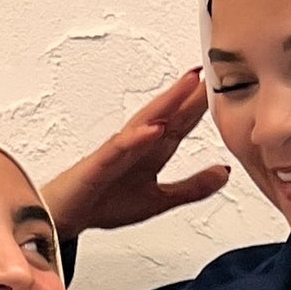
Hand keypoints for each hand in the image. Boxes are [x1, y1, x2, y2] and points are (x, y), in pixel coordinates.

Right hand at [43, 72, 230, 244]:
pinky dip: (137, 137)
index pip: (181, 123)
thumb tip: (223, 172)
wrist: (66, 218)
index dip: (201, 105)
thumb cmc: (103, 203)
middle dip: (189, 94)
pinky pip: (119, 147)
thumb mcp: (160, 200)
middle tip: (211, 72)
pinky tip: (154, 128)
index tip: (224, 86)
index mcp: (151, 151)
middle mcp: (136, 144)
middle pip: (167, 114)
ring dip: (166, 102)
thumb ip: (192, 188)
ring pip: (145, 121)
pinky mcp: (99, 164)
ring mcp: (117, 151)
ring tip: (187, 85)